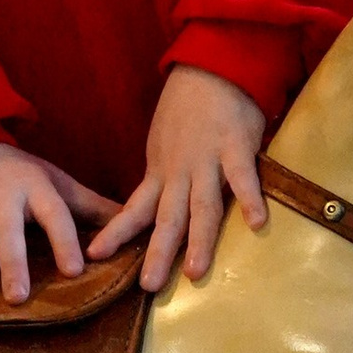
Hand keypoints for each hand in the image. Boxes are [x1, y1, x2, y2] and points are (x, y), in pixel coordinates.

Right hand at [0, 145, 115, 308]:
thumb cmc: (12, 173)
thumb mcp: (52, 181)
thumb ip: (89, 207)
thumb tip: (136, 227)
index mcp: (34, 186)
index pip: (54, 214)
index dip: (65, 241)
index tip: (74, 271)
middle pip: (6, 229)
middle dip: (12, 262)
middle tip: (19, 297)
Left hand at [87, 66, 268, 293]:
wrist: (210, 65)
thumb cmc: (188, 108)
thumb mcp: (163, 144)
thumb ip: (163, 178)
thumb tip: (151, 211)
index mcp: (161, 171)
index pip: (136, 209)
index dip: (117, 233)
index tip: (95, 257)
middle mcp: (180, 171)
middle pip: (168, 219)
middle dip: (158, 254)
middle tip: (148, 286)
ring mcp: (208, 159)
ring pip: (202, 207)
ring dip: (199, 240)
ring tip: (195, 273)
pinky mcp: (237, 145)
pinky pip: (244, 176)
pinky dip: (250, 198)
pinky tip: (257, 224)